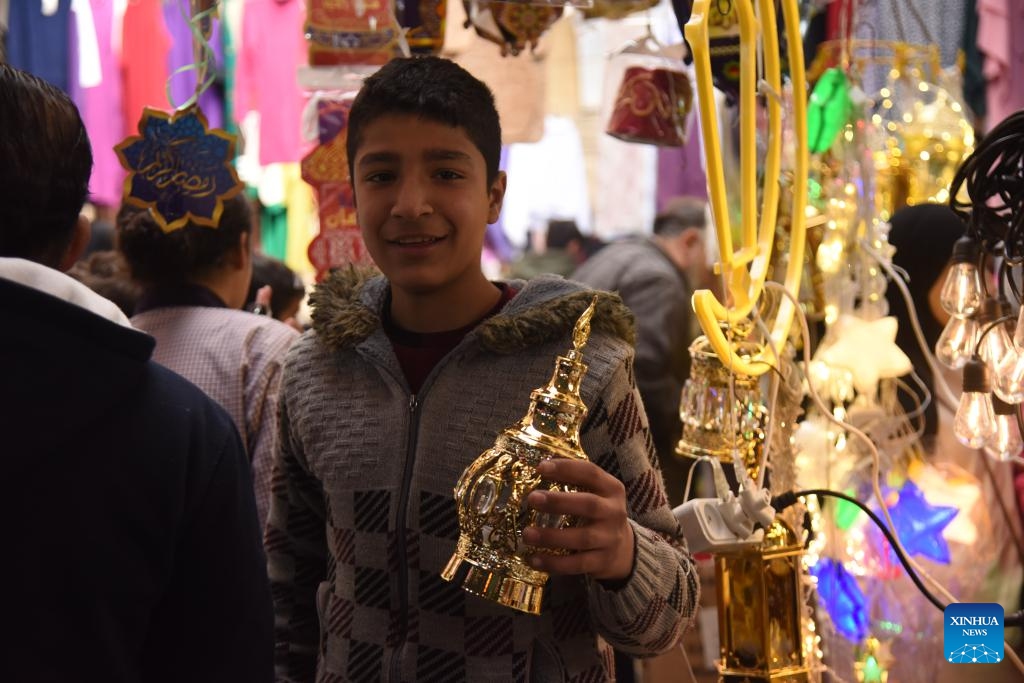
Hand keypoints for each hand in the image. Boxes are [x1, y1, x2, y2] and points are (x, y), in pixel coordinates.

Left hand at [522, 458, 634, 580]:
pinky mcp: (602, 562)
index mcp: (611, 489)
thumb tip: (537, 467)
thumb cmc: (599, 514)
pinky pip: (577, 564)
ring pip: (582, 538)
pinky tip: (534, 559)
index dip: (566, 469)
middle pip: (588, 505)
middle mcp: (614, 512)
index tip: (540, 467)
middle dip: (559, 502)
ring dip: (552, 536)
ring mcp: (610, 539)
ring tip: (527, 534)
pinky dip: (554, 563)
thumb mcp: (596, 494)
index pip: (591, 473)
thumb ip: (574, 482)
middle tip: (532, 499)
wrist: (623, 550)